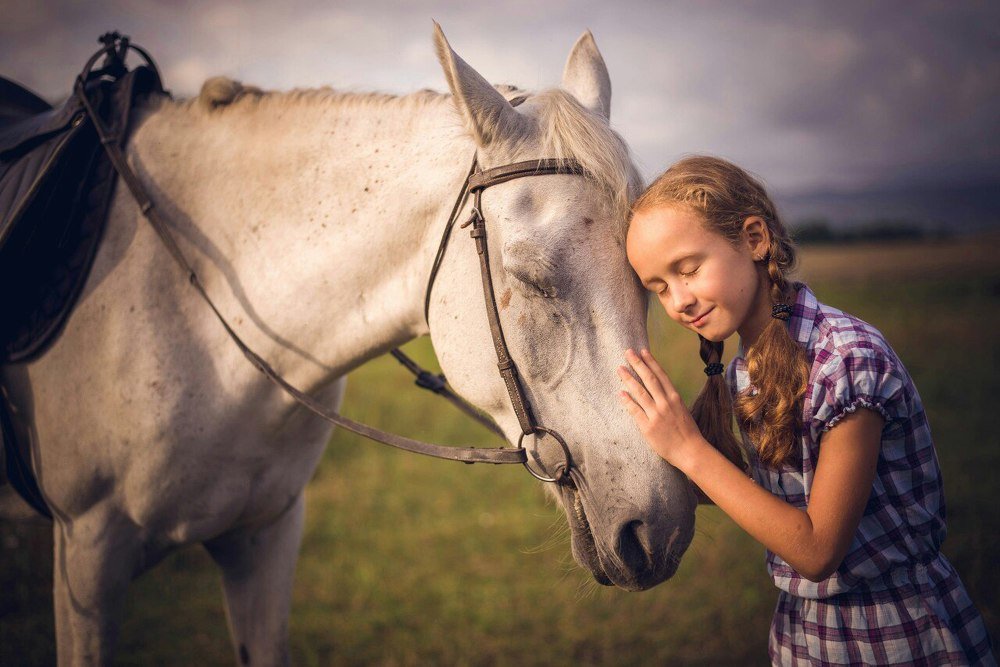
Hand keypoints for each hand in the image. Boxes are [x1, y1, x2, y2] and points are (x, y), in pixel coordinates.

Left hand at [617, 348, 706, 470]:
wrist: (690, 451)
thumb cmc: (687, 431)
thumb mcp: (681, 409)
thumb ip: (669, 399)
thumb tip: (658, 389)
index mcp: (675, 397)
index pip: (661, 375)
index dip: (651, 362)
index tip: (642, 351)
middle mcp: (665, 403)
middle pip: (649, 379)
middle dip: (637, 364)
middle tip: (627, 352)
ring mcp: (656, 415)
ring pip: (640, 392)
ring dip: (628, 379)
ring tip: (619, 369)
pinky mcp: (648, 427)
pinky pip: (635, 411)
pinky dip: (627, 401)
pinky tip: (620, 393)